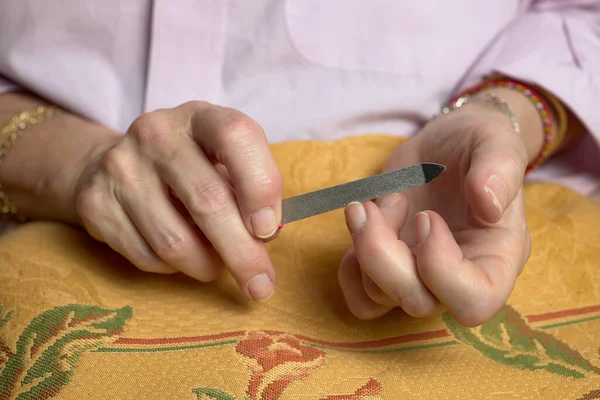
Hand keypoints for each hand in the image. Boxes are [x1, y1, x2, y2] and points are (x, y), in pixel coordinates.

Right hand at [74, 102, 281, 300]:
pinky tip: (181, 254)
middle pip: (207, 200)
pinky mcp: (95, 203)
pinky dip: (175, 269)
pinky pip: (147, 257)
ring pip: (176, 241)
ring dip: (208, 266)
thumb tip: (264, 236)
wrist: (117, 163)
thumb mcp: (225, 160)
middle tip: (261, 285)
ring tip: (218, 265)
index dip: (260, 186)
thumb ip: (251, 189)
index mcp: (200, 117)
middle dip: (242, 253)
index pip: (236, 136)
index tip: (267, 229)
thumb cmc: (190, 166)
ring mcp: (120, 167)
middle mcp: (156, 133)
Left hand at [338, 98, 533, 325]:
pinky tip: (362, 227)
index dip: (440, 267)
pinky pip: (362, 299)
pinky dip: (350, 269)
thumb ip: (500, 168)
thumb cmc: (480, 145)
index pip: (475, 300)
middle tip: (381, 203)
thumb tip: (488, 203)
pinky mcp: (389, 268)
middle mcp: (457, 278)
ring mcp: (419, 276)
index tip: (426, 216)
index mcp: (496, 258)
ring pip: (379, 296)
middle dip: (383, 255)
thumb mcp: (496, 143)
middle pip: (418, 303)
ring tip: (374, 203)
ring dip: (365, 246)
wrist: (448, 144)